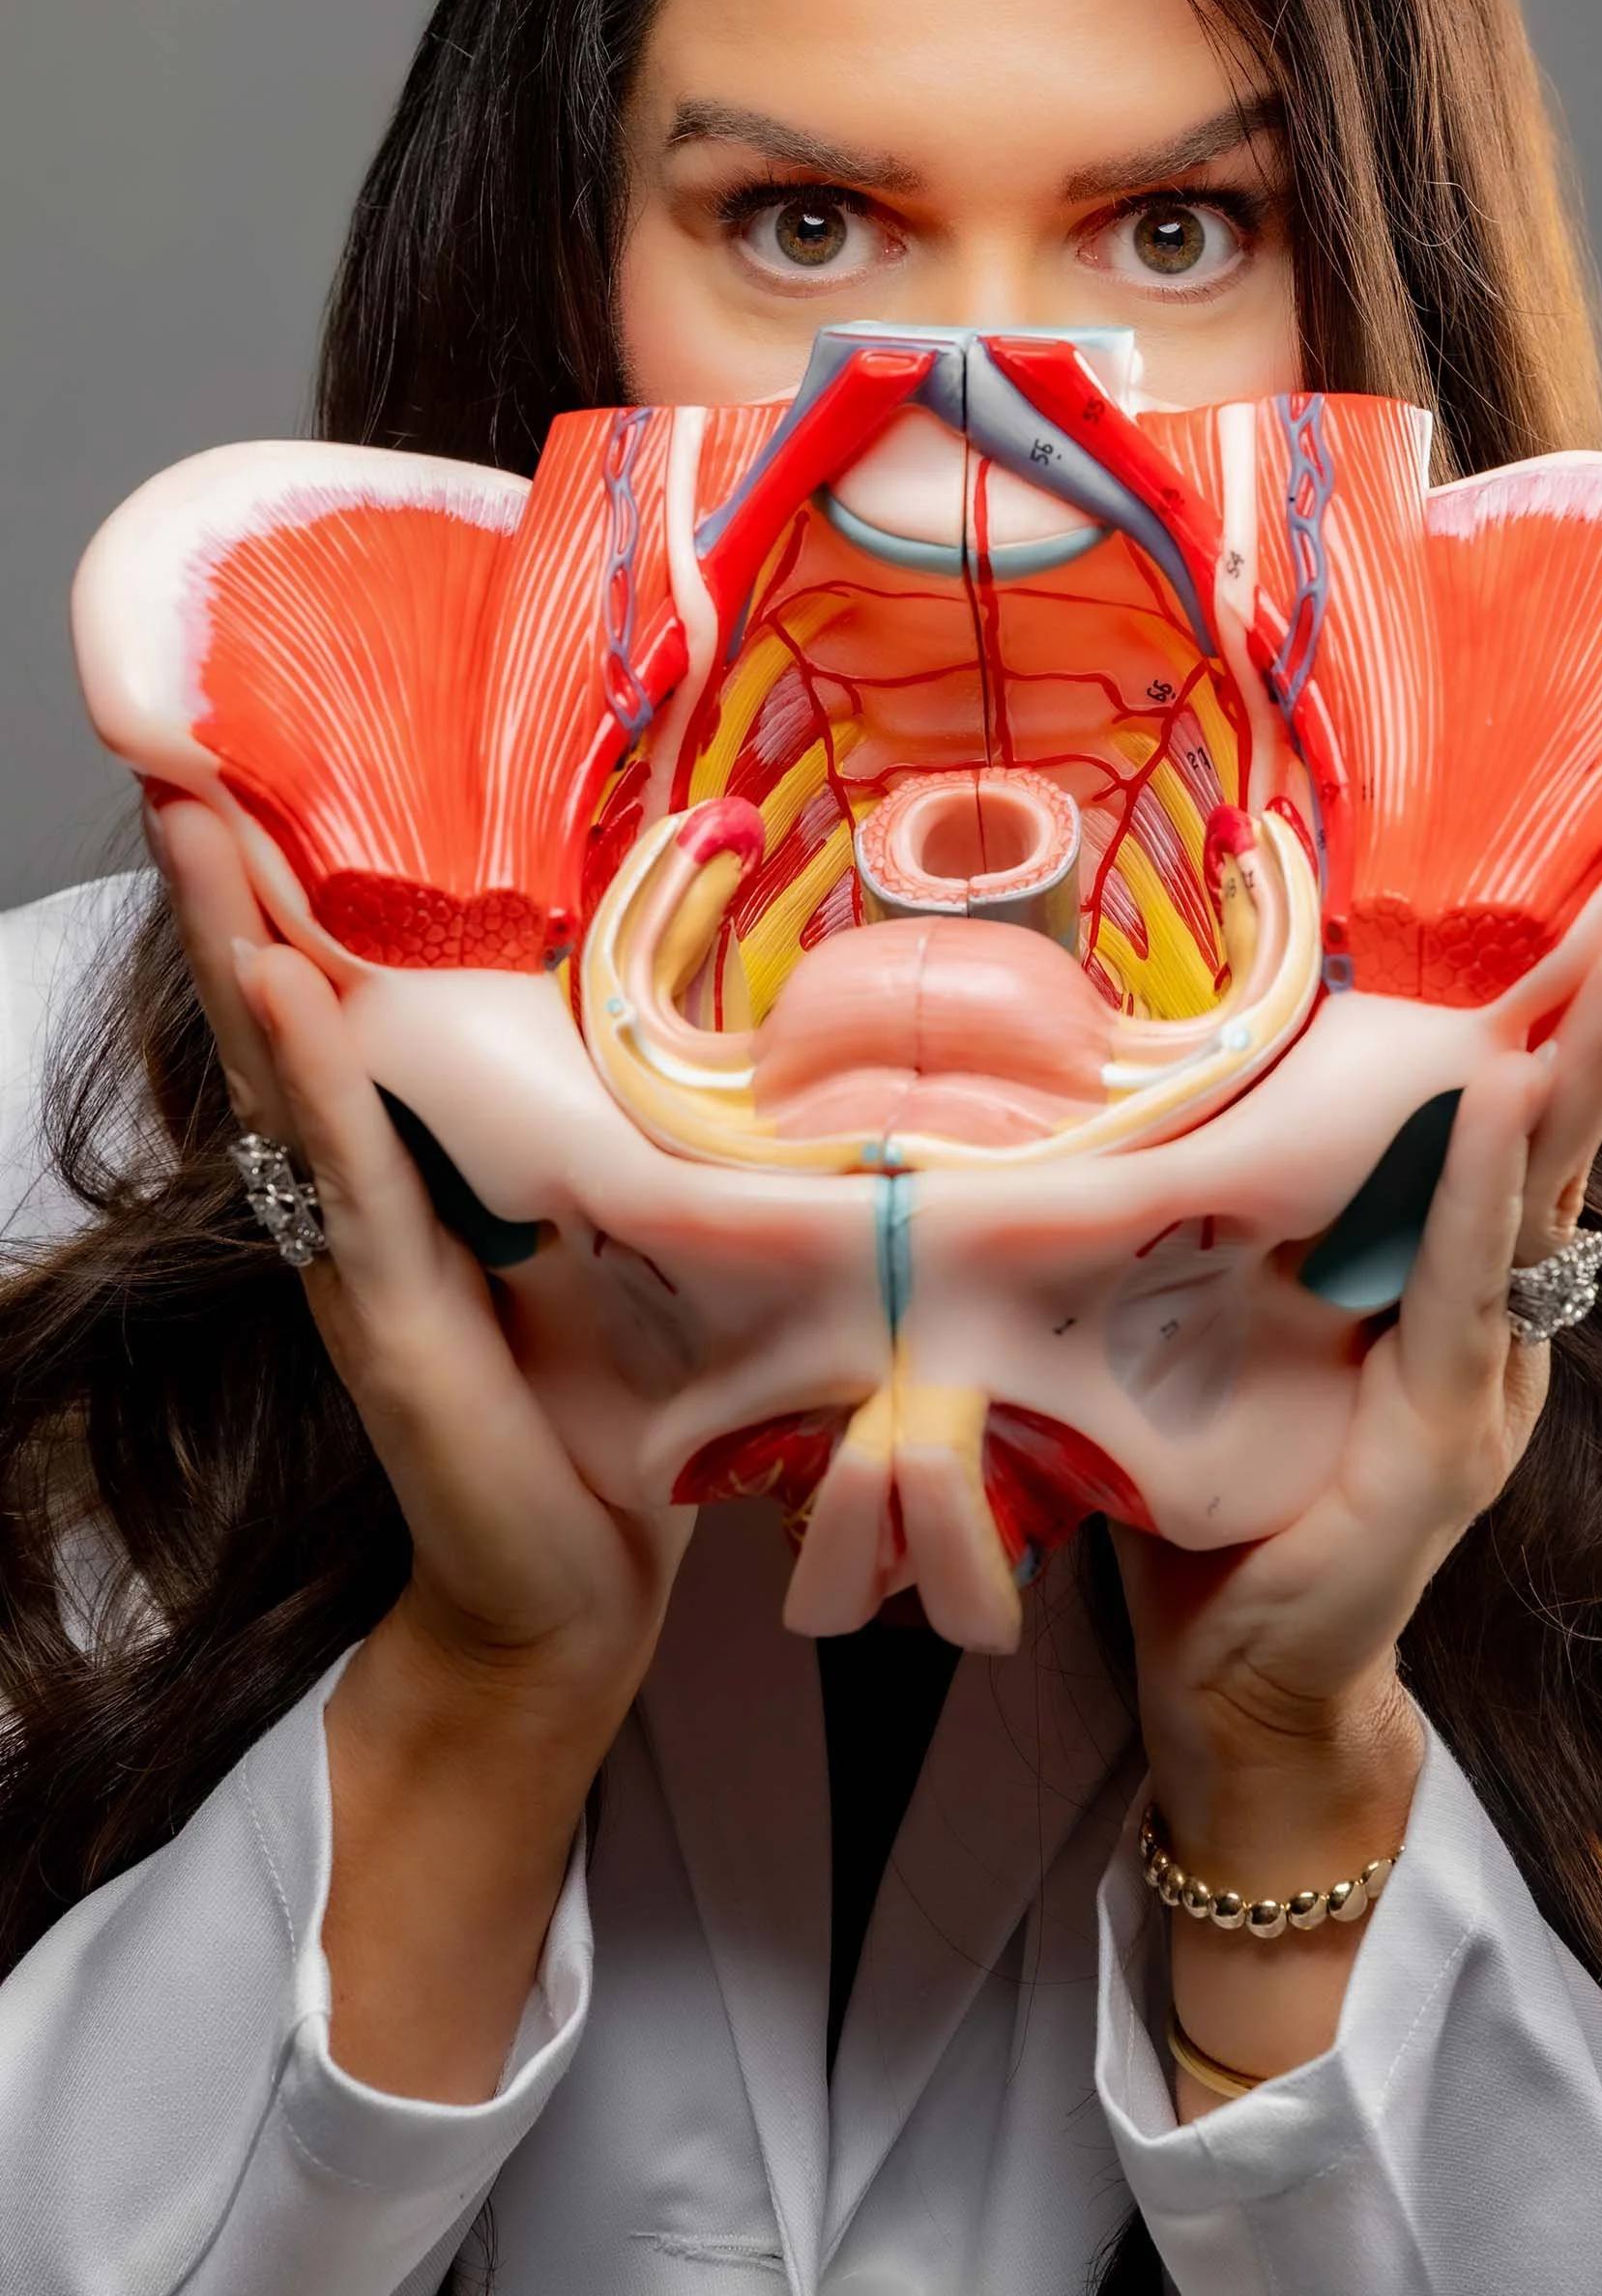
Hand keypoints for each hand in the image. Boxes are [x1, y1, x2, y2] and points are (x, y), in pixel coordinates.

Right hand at [147, 793, 690, 1738]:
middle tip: (185, 753)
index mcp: (409, 1177)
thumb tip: (667, 1022)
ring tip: (200, 823)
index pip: (337, 1008)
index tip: (260, 771)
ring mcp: (360, 1257)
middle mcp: (360, 1203)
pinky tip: (276, 986)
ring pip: (289, 1071)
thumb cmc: (591, 1415)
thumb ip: (587, 1146)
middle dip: (236, 884)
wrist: (569, 1597)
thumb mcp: (597, 1245)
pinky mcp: (391, 1321)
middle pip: (281, 1014)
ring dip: (241, 940)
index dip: (295, 895)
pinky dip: (312, 1073)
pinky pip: (349, 1173)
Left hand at [1117, 907, 1601, 1868]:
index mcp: (1440, 1294)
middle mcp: (1486, 1327)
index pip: (1505, 1127)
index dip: (1552, 1014)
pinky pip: (1463, 1289)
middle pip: (1557, 1138)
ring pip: (1537, 1195)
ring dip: (1579, 1067)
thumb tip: (1146, 1096)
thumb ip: (1222, 1233)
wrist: (1236, 1696)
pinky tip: (1509, 1105)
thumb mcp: (1221, 1337)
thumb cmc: (1218, 1506)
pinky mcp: (1447, 1442)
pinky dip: (1480, 1193)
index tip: (1601, 895)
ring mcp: (1481, 1383)